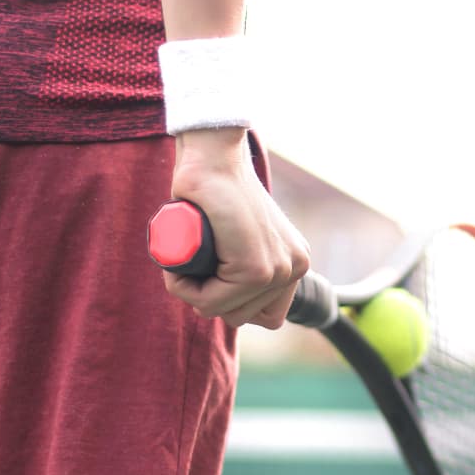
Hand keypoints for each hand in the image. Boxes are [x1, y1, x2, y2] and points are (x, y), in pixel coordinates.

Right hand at [163, 129, 310, 328]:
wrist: (214, 158)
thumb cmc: (216, 192)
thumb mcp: (243, 233)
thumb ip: (248, 257)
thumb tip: (228, 291)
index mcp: (294, 263)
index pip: (265, 316)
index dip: (230, 301)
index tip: (213, 274)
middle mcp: (294, 268)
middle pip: (243, 316)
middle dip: (210, 297)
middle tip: (194, 264)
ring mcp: (278, 270)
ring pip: (223, 311)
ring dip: (194, 292)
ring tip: (186, 261)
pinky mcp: (254, 268)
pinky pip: (209, 302)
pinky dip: (184, 288)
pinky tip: (179, 264)